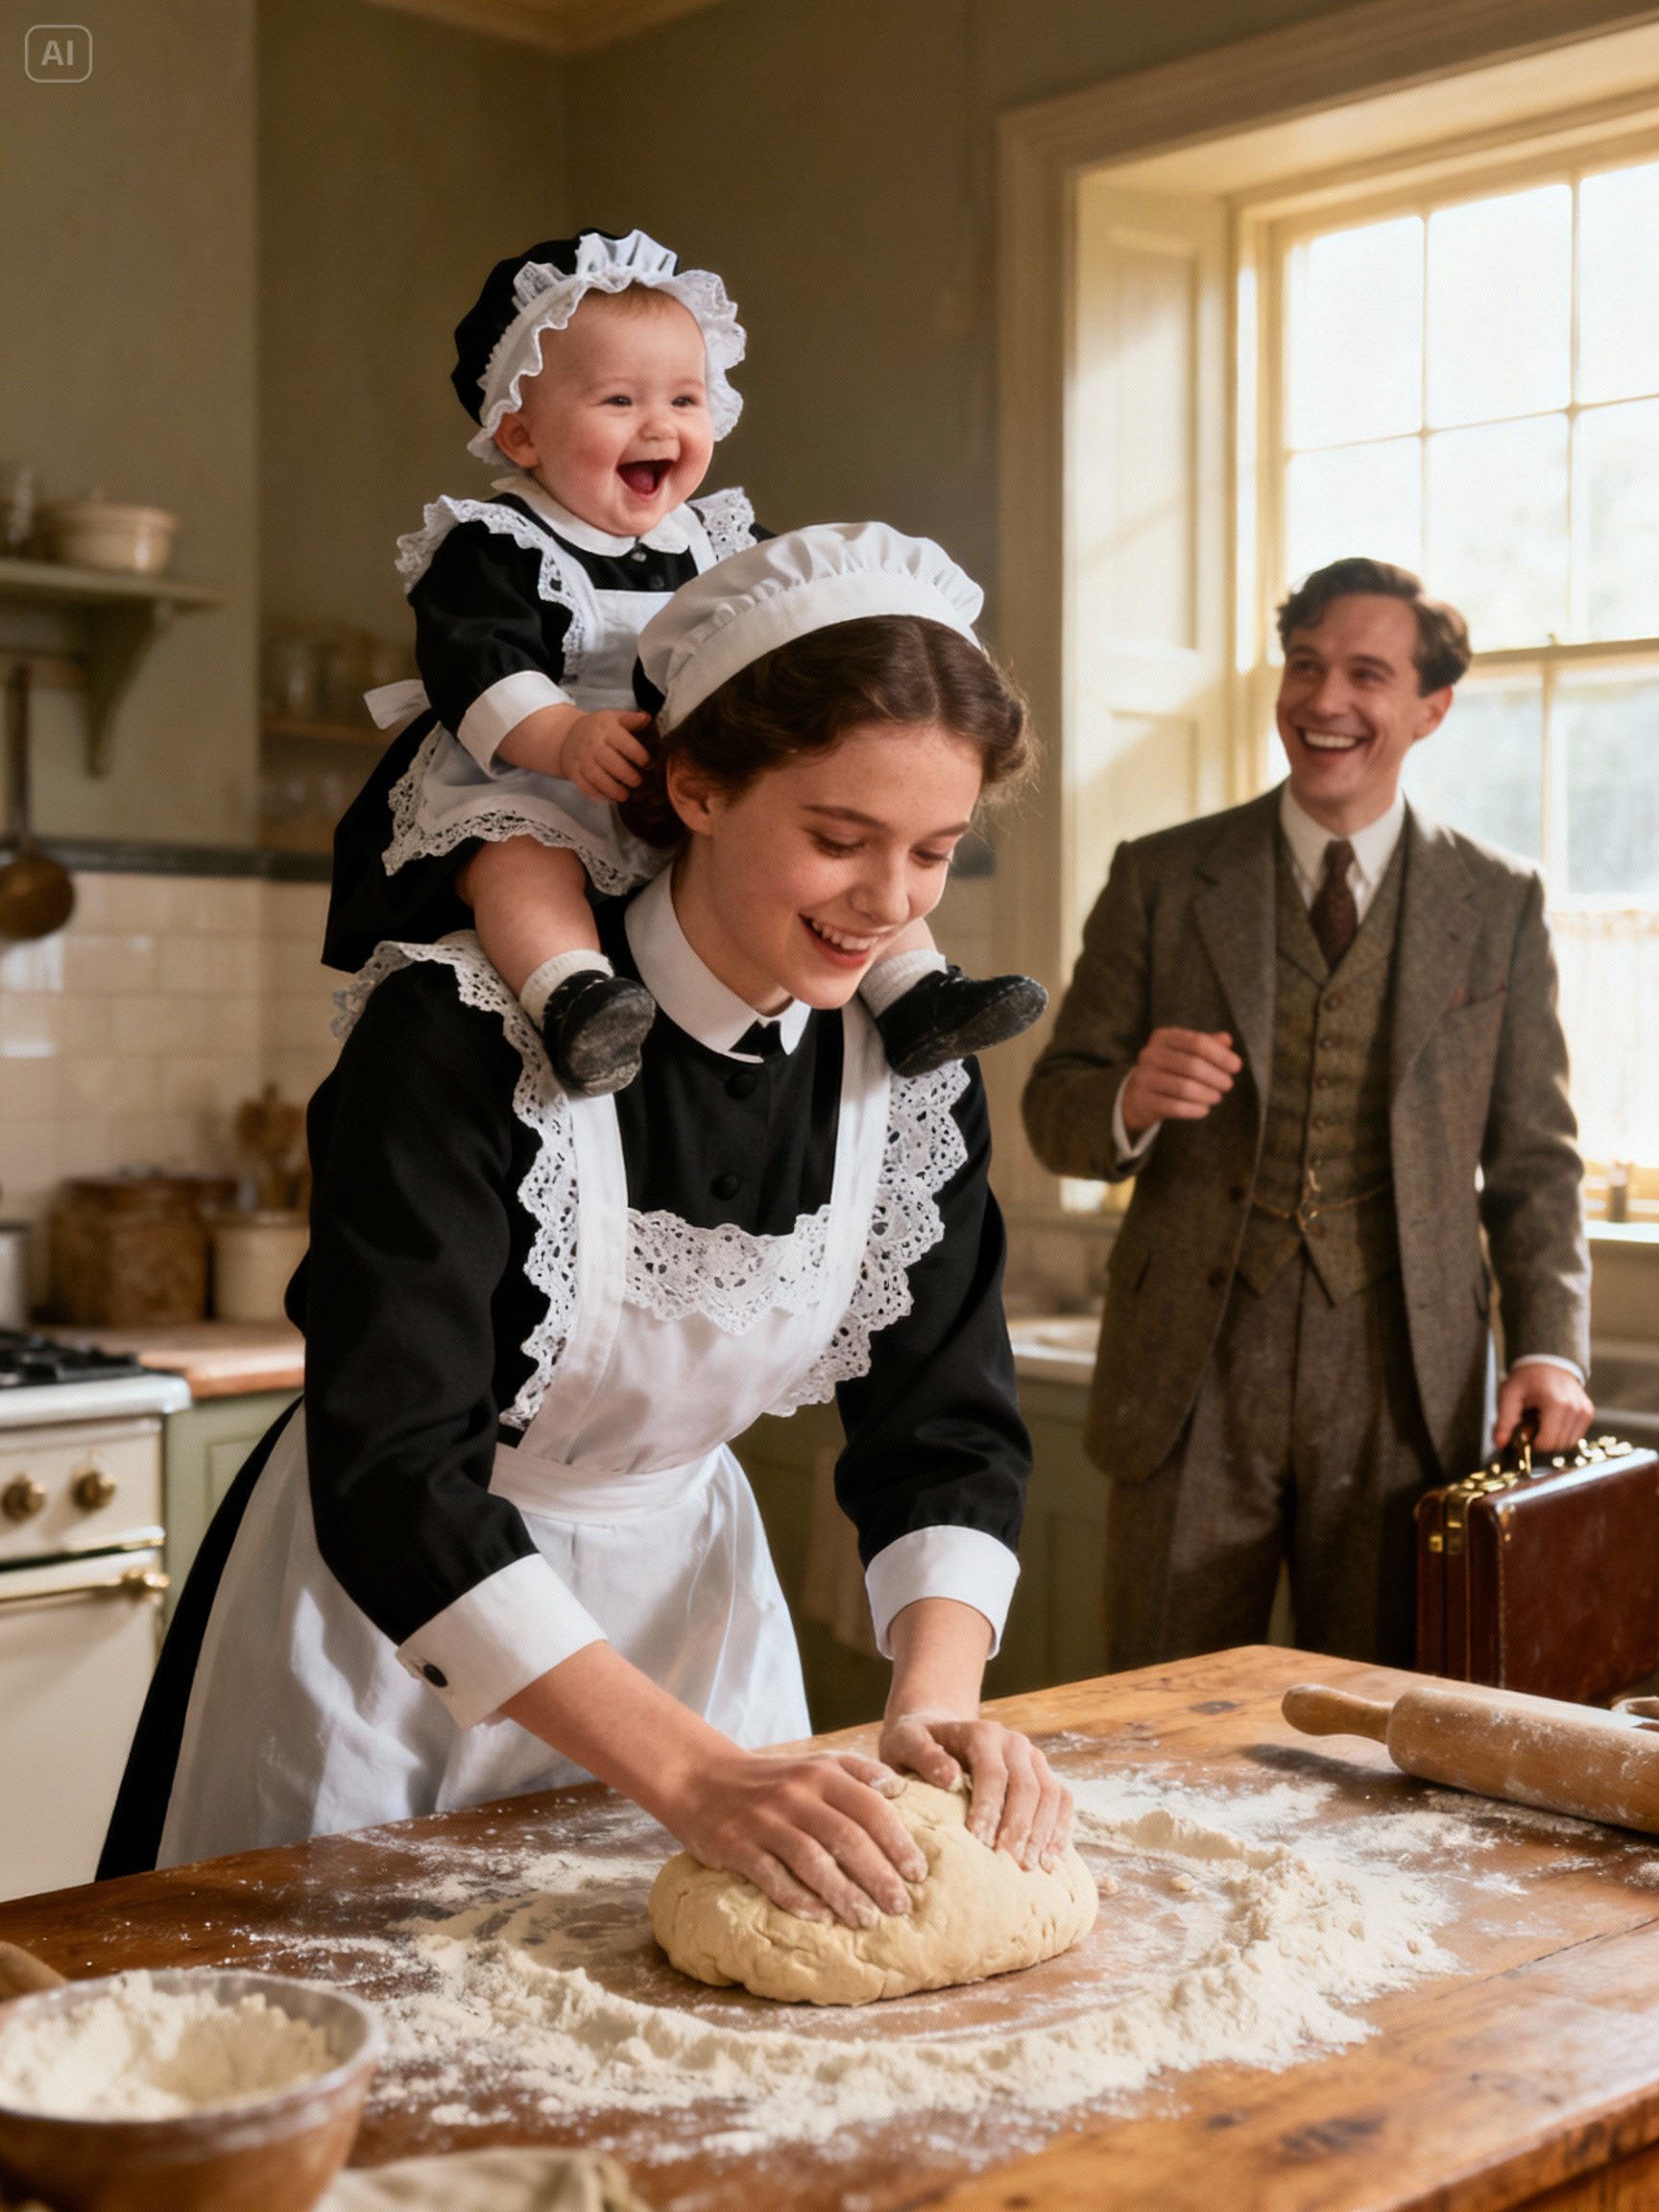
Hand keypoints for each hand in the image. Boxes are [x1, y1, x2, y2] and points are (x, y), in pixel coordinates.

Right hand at [558, 709, 651, 803]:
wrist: (567, 735)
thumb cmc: (598, 728)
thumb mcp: (613, 718)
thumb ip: (631, 719)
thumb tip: (647, 718)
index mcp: (605, 729)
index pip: (622, 741)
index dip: (636, 752)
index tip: (646, 762)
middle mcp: (592, 744)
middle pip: (609, 761)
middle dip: (625, 774)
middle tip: (637, 782)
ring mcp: (581, 759)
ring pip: (595, 776)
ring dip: (611, 788)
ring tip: (625, 796)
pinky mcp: (573, 772)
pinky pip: (583, 785)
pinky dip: (595, 794)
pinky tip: (608, 798)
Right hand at [671, 1745, 927, 1928]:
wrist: (703, 1779)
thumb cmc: (773, 1779)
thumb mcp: (816, 1763)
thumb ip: (858, 1772)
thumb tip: (900, 1790)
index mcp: (821, 1773)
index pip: (869, 1807)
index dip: (897, 1841)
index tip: (918, 1873)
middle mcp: (796, 1794)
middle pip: (846, 1836)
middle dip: (878, 1874)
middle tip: (901, 1905)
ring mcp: (765, 1820)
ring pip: (812, 1859)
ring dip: (844, 1892)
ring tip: (868, 1919)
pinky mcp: (737, 1845)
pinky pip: (770, 1875)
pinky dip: (796, 1898)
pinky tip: (819, 1917)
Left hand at [879, 1711, 1072, 1873]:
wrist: (936, 1732)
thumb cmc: (915, 1744)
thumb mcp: (906, 1743)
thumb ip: (924, 1757)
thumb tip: (950, 1779)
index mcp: (982, 1733)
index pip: (993, 1773)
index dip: (990, 1808)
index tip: (980, 1842)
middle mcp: (1013, 1742)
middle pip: (1027, 1786)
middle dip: (1019, 1827)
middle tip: (1008, 1863)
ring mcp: (1032, 1758)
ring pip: (1051, 1794)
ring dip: (1044, 1832)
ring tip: (1032, 1867)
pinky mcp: (1042, 1775)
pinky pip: (1062, 1800)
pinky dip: (1061, 1829)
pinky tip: (1051, 1860)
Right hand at [1120, 1028, 1241, 1136]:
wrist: (1137, 1095)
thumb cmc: (1169, 1069)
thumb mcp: (1186, 1051)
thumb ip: (1207, 1044)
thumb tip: (1228, 1041)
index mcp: (1163, 1037)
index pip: (1197, 1042)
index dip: (1220, 1055)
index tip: (1236, 1066)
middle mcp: (1150, 1054)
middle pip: (1192, 1065)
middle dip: (1216, 1077)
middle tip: (1228, 1085)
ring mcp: (1144, 1077)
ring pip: (1185, 1088)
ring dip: (1207, 1094)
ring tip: (1217, 1097)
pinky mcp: (1143, 1100)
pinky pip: (1174, 1107)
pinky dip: (1194, 1109)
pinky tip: (1204, 1109)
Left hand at [1494, 1361, 1594, 1454]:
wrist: (1547, 1362)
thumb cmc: (1526, 1379)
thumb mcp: (1509, 1396)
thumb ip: (1505, 1421)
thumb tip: (1500, 1444)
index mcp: (1556, 1404)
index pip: (1547, 1442)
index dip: (1533, 1445)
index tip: (1523, 1435)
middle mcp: (1575, 1408)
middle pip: (1558, 1445)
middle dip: (1542, 1443)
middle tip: (1531, 1428)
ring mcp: (1585, 1411)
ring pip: (1568, 1444)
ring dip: (1553, 1440)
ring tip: (1541, 1423)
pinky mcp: (1588, 1413)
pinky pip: (1575, 1437)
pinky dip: (1562, 1435)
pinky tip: (1552, 1422)